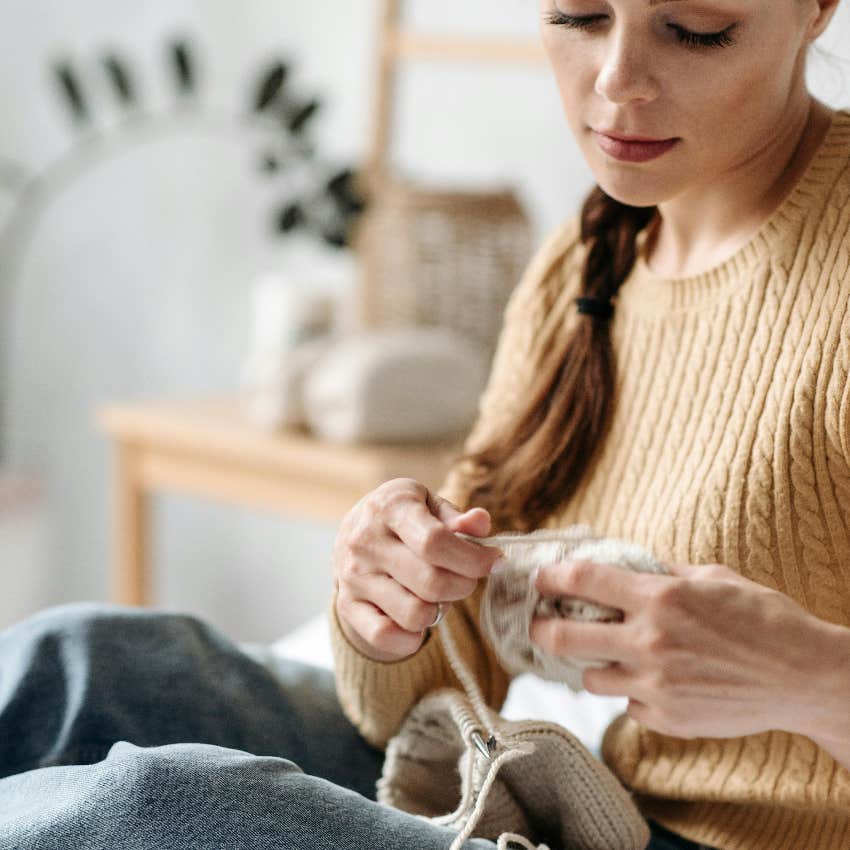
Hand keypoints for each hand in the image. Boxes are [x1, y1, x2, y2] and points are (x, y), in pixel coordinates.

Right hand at [333, 478, 502, 662]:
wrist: (354, 532)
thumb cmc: (404, 517)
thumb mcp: (430, 505)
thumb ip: (457, 517)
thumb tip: (481, 524)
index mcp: (390, 507)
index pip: (435, 542)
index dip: (473, 559)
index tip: (494, 562)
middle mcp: (365, 541)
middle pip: (431, 582)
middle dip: (463, 585)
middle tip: (467, 578)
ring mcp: (353, 576)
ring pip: (414, 613)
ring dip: (439, 610)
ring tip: (439, 595)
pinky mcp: (347, 605)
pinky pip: (384, 636)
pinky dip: (410, 637)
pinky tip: (420, 618)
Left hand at [528, 558, 842, 739]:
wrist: (804, 677)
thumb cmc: (762, 618)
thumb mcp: (712, 577)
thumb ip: (663, 572)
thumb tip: (625, 565)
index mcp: (660, 598)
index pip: (583, 580)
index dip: (551, 576)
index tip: (539, 577)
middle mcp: (650, 642)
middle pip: (564, 637)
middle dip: (541, 628)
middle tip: (538, 624)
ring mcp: (656, 686)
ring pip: (591, 678)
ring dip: (592, 665)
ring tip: (608, 656)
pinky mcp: (668, 719)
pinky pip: (628, 706)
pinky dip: (633, 694)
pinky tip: (653, 682)